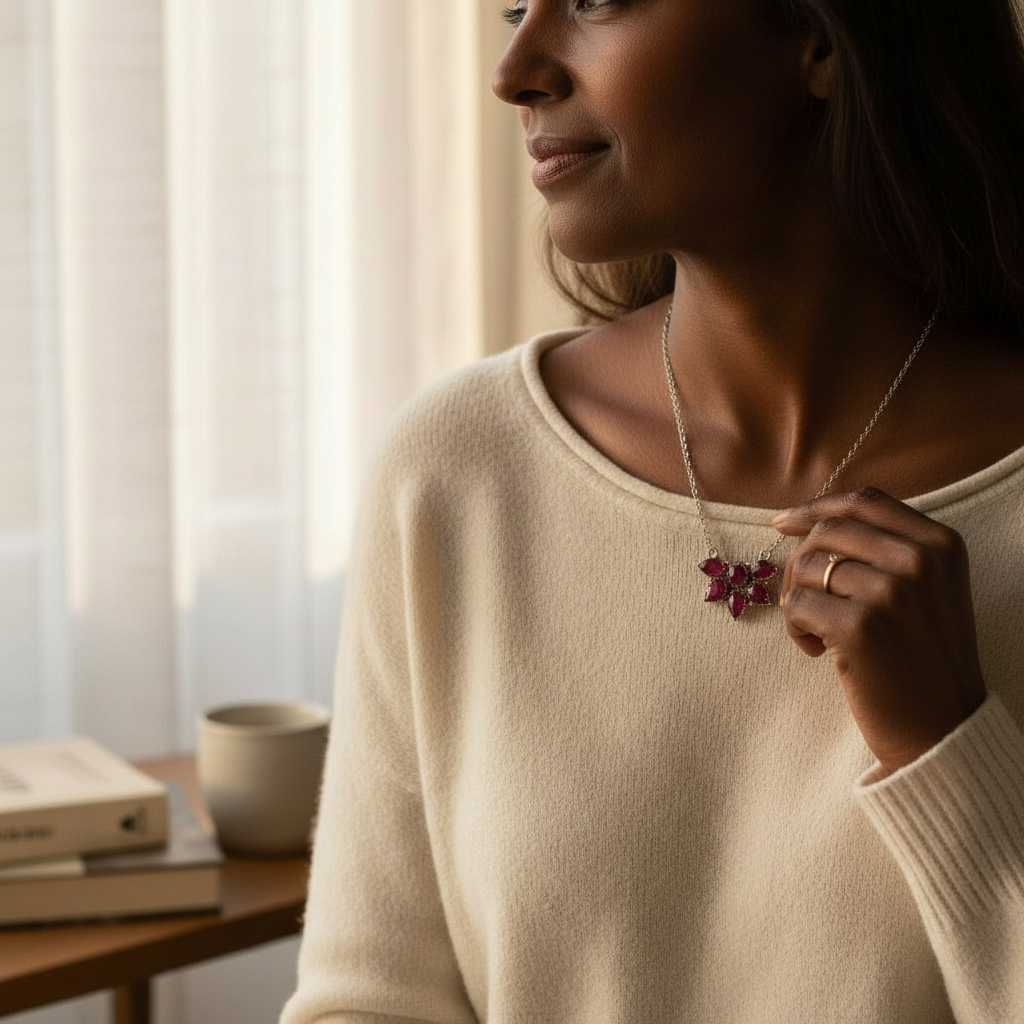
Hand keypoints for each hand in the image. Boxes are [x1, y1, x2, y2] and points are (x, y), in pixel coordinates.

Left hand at [773, 488, 987, 775]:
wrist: (943, 727)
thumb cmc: (922, 656)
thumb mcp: (926, 588)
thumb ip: (885, 548)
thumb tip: (807, 519)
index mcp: (940, 543)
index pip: (864, 502)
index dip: (816, 508)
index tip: (783, 523)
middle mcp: (919, 560)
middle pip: (826, 532)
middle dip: (801, 564)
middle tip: (806, 601)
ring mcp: (890, 592)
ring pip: (805, 566)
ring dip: (796, 599)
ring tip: (816, 632)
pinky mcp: (859, 627)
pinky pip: (795, 603)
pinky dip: (795, 627)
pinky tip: (816, 651)